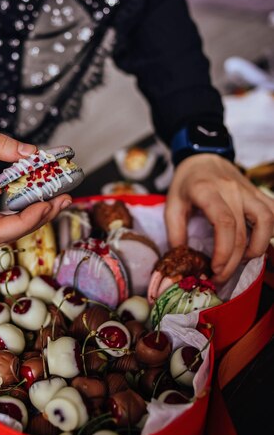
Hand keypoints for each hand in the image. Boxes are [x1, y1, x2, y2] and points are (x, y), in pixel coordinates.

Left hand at [165, 154, 273, 283]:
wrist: (203, 156)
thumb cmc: (186, 183)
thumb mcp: (171, 204)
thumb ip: (175, 232)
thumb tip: (183, 260)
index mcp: (206, 190)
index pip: (224, 223)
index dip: (223, 251)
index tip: (214, 269)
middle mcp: (231, 189)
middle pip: (242, 231)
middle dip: (232, 262)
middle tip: (220, 277)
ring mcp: (248, 190)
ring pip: (267, 221)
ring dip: (257, 248)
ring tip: (240, 260)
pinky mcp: (258, 193)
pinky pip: (273, 213)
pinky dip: (270, 232)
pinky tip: (256, 244)